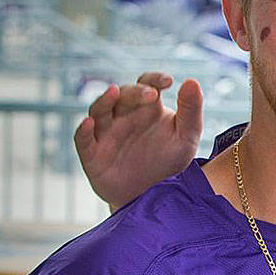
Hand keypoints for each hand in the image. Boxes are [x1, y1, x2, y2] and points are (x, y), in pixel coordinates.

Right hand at [73, 72, 203, 210]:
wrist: (152, 196)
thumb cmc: (168, 161)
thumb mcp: (186, 137)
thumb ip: (191, 110)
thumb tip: (191, 81)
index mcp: (147, 107)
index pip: (147, 84)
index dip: (154, 79)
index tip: (168, 81)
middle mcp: (124, 115)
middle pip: (123, 95)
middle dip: (135, 92)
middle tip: (151, 95)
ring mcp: (106, 133)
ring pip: (99, 110)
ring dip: (105, 100)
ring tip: (114, 92)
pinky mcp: (93, 154)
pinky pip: (84, 139)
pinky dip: (84, 130)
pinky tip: (89, 123)